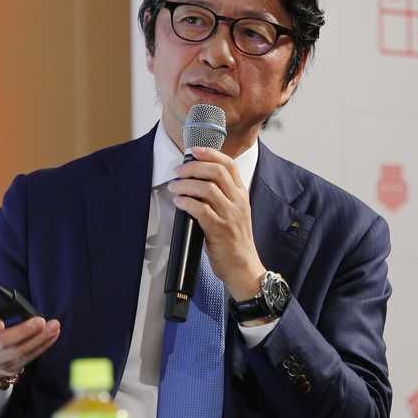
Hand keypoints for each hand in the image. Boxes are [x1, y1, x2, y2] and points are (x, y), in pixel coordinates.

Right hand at [0, 309, 61, 378]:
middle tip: (40, 321)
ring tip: (54, 326)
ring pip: (20, 351)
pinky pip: (30, 357)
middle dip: (24, 331)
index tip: (0, 324)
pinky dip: (43, 345)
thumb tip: (11, 300)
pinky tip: (53, 334)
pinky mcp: (12, 368)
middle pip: (4, 342)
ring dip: (40, 339)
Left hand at [168, 146, 266, 299]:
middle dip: (193, 167)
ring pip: (207, 188)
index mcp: (242, 194)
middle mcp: (238, 201)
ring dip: (186, 184)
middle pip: (216, 172)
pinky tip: (178, 202)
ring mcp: (230, 215)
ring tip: (174, 187)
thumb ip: (221, 196)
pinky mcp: (219, 230)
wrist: (244, 267)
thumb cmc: (234, 241)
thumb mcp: (234, 212)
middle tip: (178, 170)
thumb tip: (196, 180)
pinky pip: (200, 209)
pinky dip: (186, 202)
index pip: (229, 165)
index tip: (193, 150)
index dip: (210, 154)